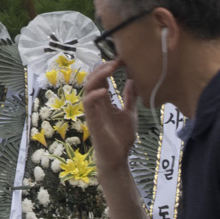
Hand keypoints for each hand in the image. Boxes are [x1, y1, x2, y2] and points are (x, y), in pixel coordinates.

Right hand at [82, 60, 138, 174]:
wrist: (118, 157)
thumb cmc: (122, 138)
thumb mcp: (130, 113)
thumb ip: (129, 98)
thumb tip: (132, 80)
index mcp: (104, 101)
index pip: (101, 79)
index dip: (107, 68)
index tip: (121, 60)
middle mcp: (96, 103)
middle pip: (92, 79)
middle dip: (102, 68)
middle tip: (116, 61)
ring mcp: (93, 111)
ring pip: (88, 88)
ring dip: (97, 76)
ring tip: (110, 69)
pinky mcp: (92, 120)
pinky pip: (87, 104)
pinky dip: (94, 95)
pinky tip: (104, 91)